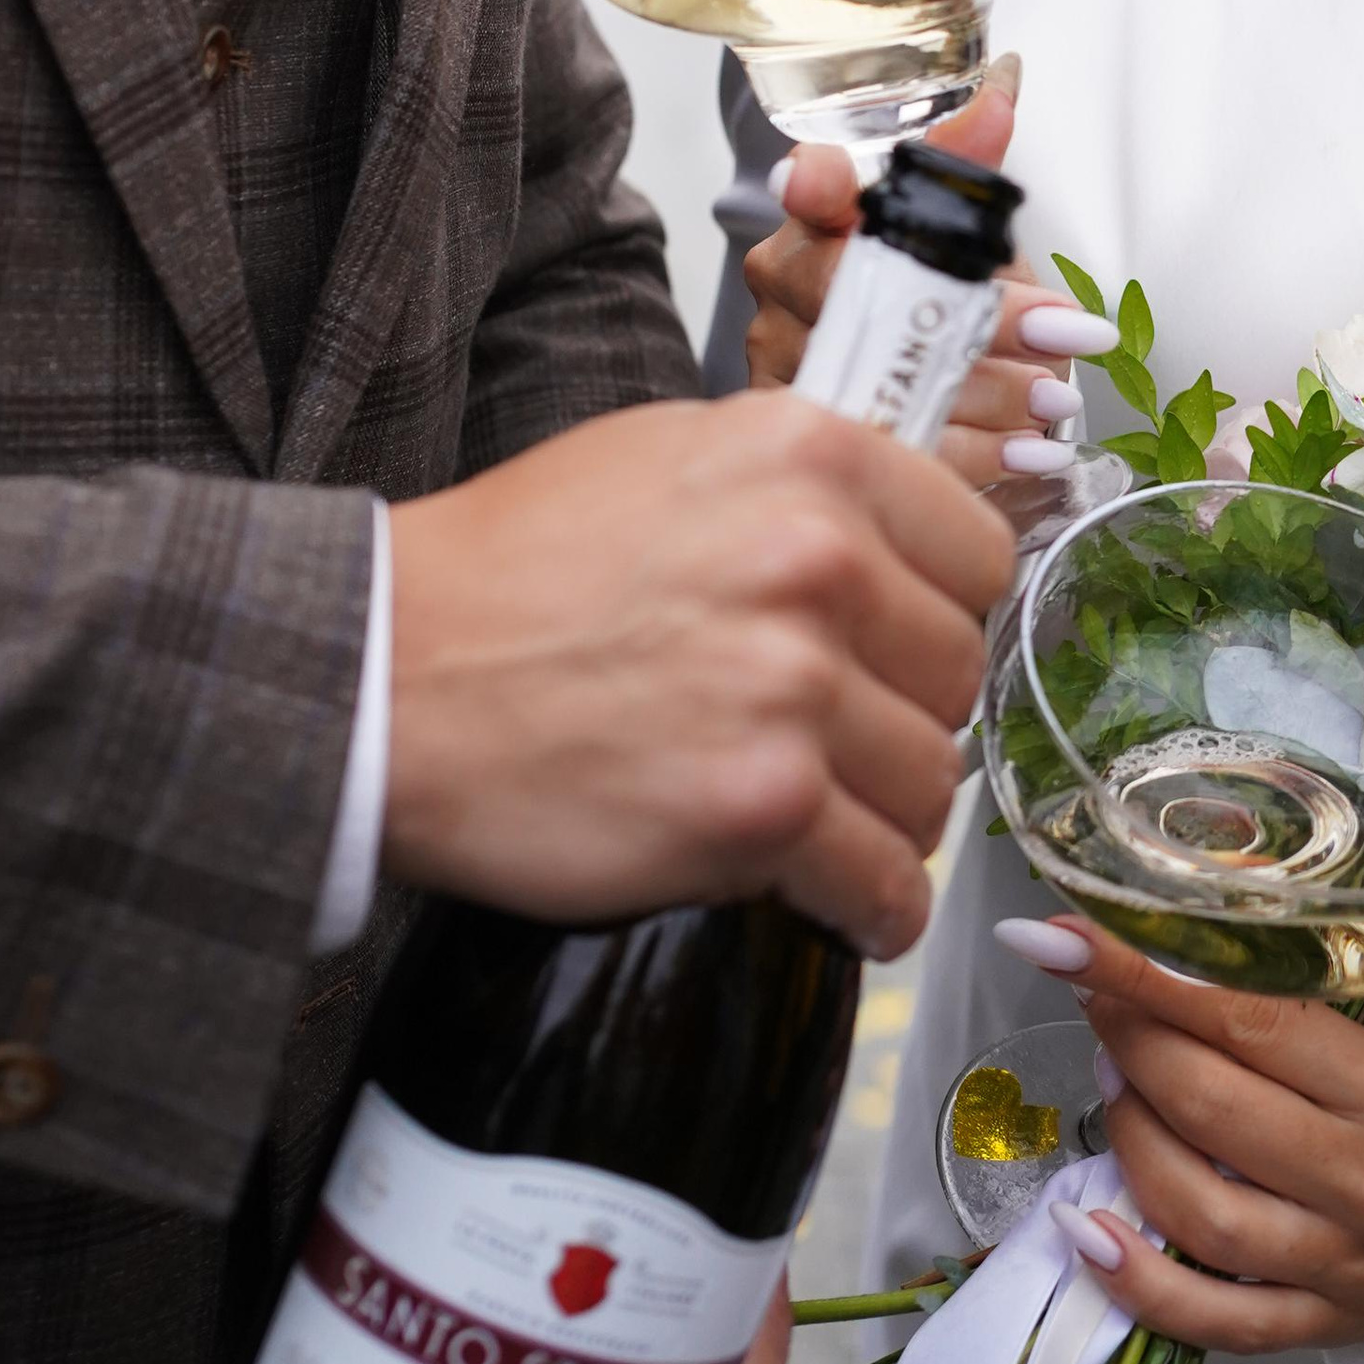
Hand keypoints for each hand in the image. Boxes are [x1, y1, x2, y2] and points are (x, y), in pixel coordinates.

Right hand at [383, 394, 1010, 953]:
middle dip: (906, 717)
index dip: (940, 613)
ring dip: (887, 816)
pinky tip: (842, 904)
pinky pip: (881, 883)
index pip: (976, 553)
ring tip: (825, 822)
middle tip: (842, 740)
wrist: (388, 671)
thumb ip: (797, 488)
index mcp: (808, 454)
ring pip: (931, 782)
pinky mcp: (758, 806)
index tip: (904, 649)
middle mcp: (816, 557)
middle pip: (957, 672)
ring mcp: (792, 684)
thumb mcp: (671, 454)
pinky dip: (870, 909)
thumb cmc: (512, 567)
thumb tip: (893, 541)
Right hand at [744, 72, 1107, 495]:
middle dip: (984, 319)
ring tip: (1060, 396)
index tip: (823, 175)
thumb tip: (1005, 84)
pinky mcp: (816, 442)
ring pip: (891, 384)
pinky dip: (979, 456)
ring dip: (992, 394)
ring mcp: (790, 371)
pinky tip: (1031, 451)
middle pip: (877, 301)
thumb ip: (966, 160)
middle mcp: (786, 294)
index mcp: (812, 222)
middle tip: (1061, 330)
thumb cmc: (909, 289)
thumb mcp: (943, 226)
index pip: (809, 191)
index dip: (816, 183)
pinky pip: (899, 453)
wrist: (873, 373)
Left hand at [1032, 922, 1363, 1349]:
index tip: (1063, 935)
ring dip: (1131, 1134)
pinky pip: (1215, 1319)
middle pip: (1213, 1106)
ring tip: (1111, 1081)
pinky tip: (1084, 1230)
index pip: (1252, 1019)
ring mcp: (1345, 1269)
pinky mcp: (1328, 1329)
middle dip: (1128, 1036)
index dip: (1146, 973)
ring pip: (1200, 1208)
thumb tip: (1176, 961)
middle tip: (1093, 992)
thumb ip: (1305, 1016)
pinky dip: (1137, 1281)